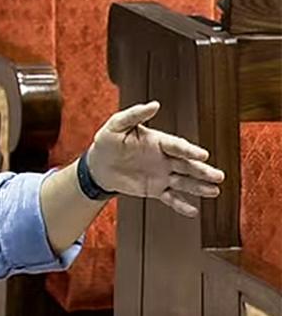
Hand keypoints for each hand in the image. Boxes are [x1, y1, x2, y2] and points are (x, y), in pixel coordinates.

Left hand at [87, 101, 224, 216]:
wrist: (98, 164)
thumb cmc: (108, 141)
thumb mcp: (117, 125)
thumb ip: (135, 115)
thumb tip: (154, 104)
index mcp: (159, 141)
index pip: (177, 146)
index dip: (189, 150)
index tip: (203, 155)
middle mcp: (165, 158)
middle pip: (187, 165)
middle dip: (202, 171)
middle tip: (218, 176)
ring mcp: (162, 175)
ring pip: (184, 182)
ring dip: (199, 187)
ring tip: (214, 191)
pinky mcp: (155, 189)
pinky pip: (170, 198)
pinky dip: (181, 205)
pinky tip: (193, 211)